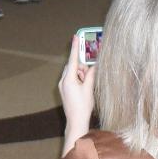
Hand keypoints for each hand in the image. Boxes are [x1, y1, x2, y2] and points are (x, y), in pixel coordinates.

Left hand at [59, 35, 96, 155]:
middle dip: (82, 67)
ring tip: (87, 84)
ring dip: (81, 74)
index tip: (75, 36)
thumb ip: (91, 75)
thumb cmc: (83, 107)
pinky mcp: (64, 90)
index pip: (73, 59)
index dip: (75, 47)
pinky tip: (84, 87)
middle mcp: (63, 81)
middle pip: (73, 66)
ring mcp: (62, 85)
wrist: (75, 122)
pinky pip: (71, 79)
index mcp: (69, 79)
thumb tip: (94, 65)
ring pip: (72, 72)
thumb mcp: (89, 89)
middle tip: (90, 73)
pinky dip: (78, 79)